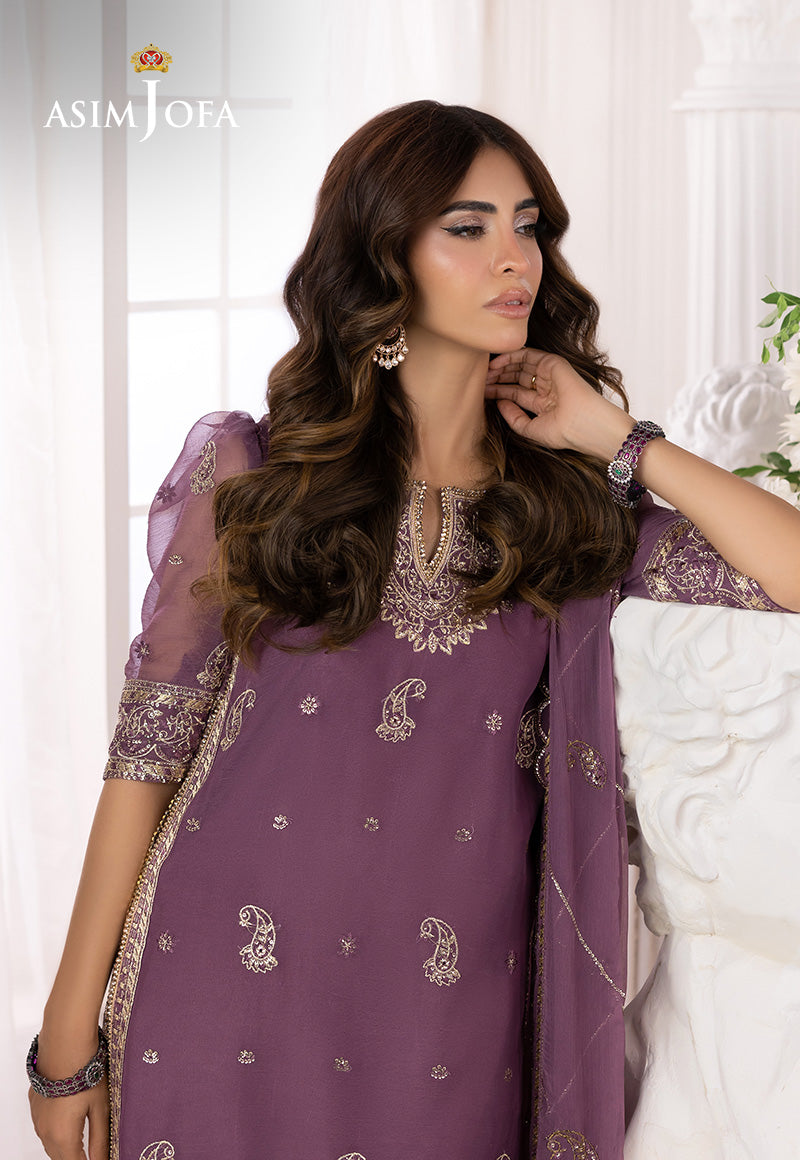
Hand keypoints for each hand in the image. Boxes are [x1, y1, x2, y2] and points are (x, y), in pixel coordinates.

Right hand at [29, 1079, 108, 1159]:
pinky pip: (45, 1128)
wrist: (64, 1047)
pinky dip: (56, 1131)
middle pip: (61, 1158)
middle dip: (76, 1158)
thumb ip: (100, 1141)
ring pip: (51, 1145)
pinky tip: (69, 1120)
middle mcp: (45, 1133)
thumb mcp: (100, 1110)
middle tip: (92, 1153)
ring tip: (83, 1142)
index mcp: (63, 1137)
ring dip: (65, 1147)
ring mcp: (38, 1120)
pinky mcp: (35, 1107)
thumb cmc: (85, 1075)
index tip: (98, 1159)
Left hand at [485, 347, 633, 458]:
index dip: (497, 390)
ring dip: (501, 366)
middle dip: (497, 377)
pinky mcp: (553, 363)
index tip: (481, 392)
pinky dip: (511, 356)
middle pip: (516, 376)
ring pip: (520, 364)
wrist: (584, 425)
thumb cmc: (564, 432)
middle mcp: (546, 386)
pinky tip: (496, 363)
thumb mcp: (531, 429)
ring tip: (484, 372)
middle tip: (480, 379)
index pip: (515, 392)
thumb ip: (514, 418)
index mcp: (543, 402)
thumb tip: (499, 402)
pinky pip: (528, 354)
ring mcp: (550, 374)